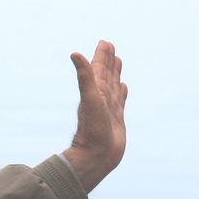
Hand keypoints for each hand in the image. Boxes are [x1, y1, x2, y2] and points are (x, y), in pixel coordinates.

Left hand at [62, 40, 127, 192]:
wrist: (97, 155)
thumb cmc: (92, 129)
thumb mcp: (89, 99)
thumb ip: (84, 76)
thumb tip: (74, 53)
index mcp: (95, 90)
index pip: (98, 68)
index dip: (101, 55)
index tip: (105, 43)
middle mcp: (102, 97)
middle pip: (106, 74)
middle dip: (108, 60)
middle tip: (110, 46)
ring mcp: (109, 108)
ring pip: (114, 85)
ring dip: (116, 73)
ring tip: (118, 61)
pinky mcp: (117, 118)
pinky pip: (121, 100)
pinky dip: (122, 92)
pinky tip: (124, 87)